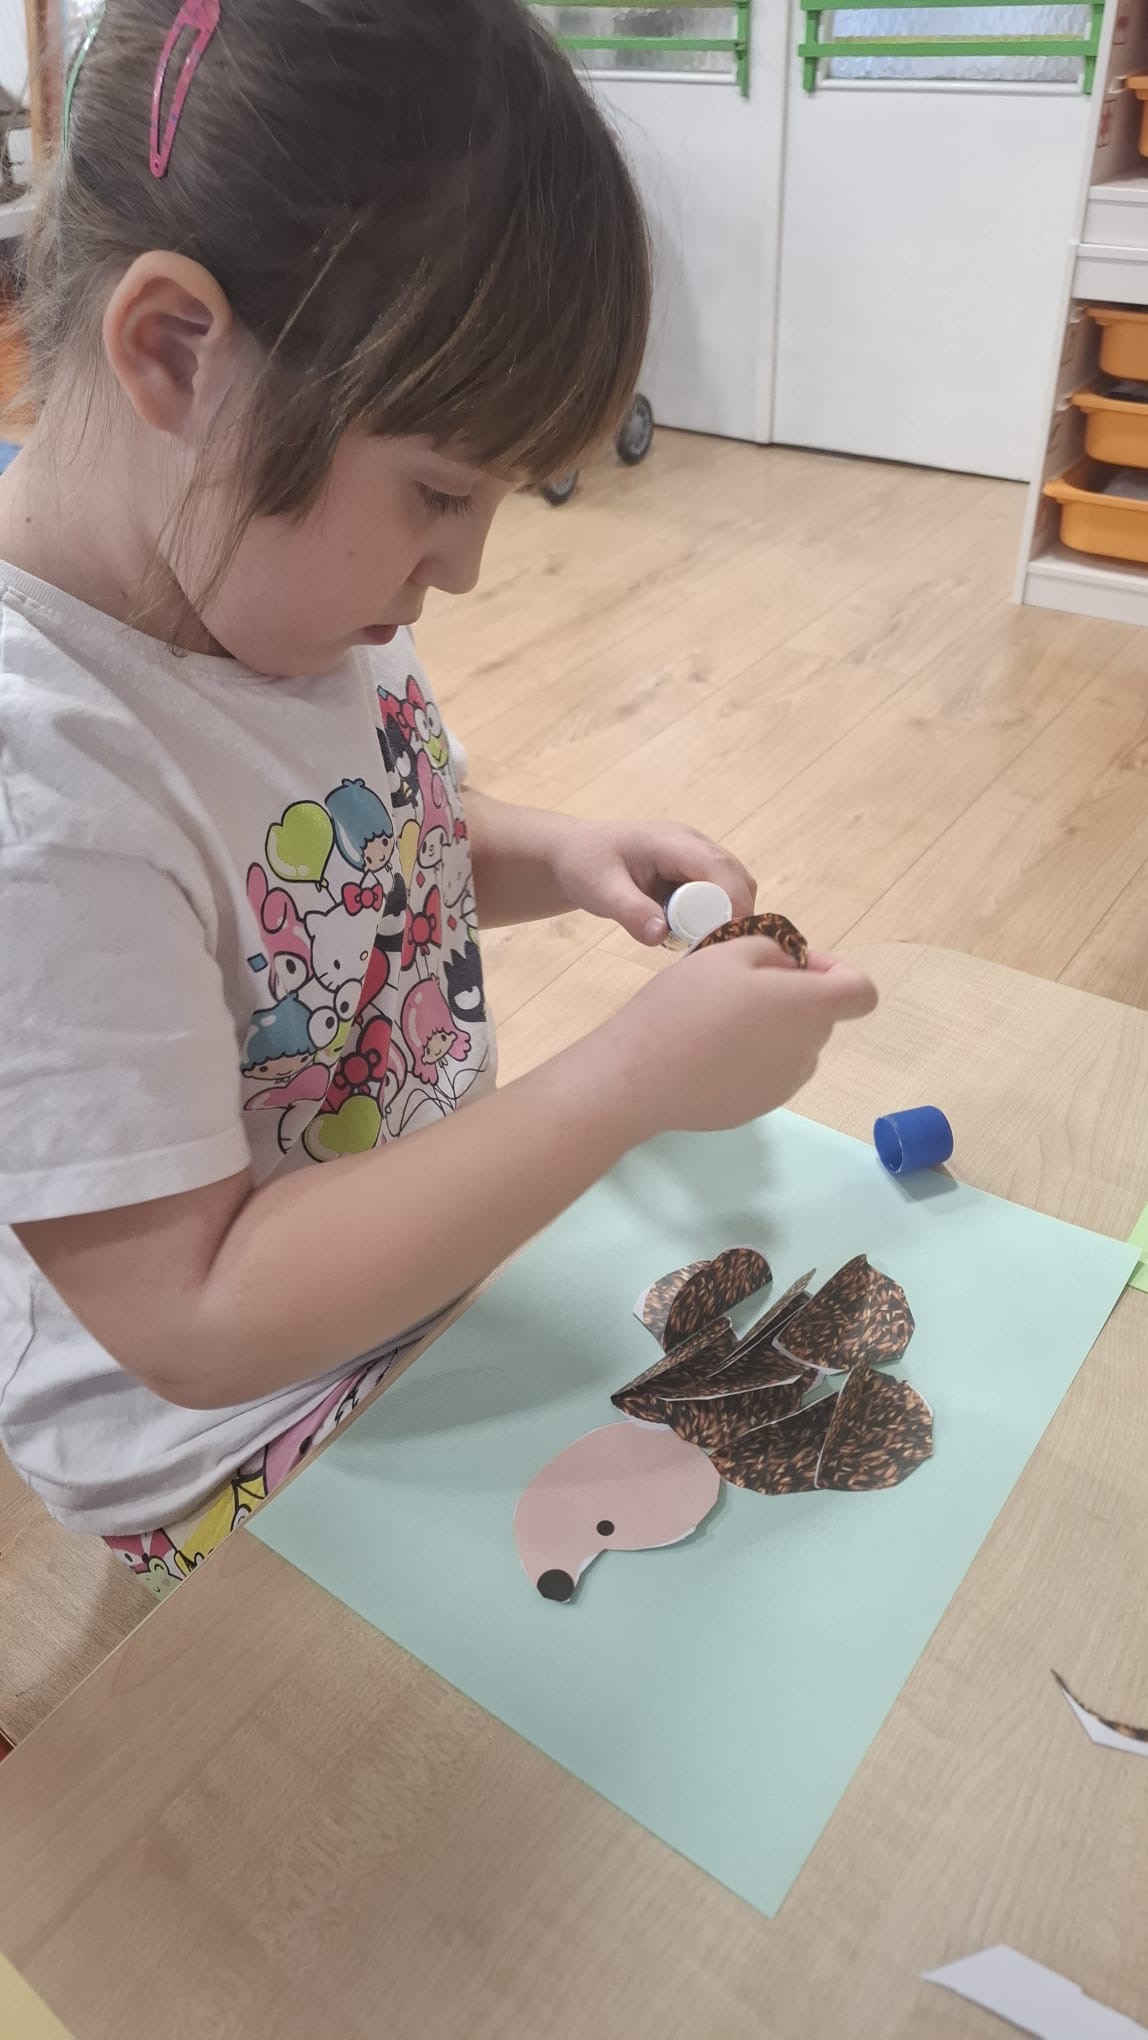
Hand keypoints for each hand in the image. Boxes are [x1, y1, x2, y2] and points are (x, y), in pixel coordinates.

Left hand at [549, 818, 755, 944]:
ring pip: (733, 890)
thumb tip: (661, 936)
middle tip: (710, 949)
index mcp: (673, 842)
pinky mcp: (693, 875)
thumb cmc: (584, 865)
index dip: (731, 903)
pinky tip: (686, 936)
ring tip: (695, 943)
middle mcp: (693, 846)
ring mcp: (696, 860)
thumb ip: (630, 911)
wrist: (574, 855)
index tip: (724, 938)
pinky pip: (718, 898)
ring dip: (724, 918)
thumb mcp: (600, 890)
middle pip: (737, 880)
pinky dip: (712, 919)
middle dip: (734, 915)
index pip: (720, 868)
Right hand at [591, 938, 877, 1140]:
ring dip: (773, 1030)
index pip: (861, 993)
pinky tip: (709, 1055)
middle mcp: (808, 1050)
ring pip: (795, 1045)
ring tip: (718, 1023)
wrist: (640, 1076)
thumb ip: (775, 951)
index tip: (794, 966)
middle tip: (739, 987)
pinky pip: (770, 1072)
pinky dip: (752, 1059)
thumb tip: (793, 968)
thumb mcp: (727, 953)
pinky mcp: (760, 1107)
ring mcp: (786, 1085)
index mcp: (808, 1007)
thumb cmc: (685, 1005)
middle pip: (821, 1016)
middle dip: (793, 997)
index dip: (836, 972)